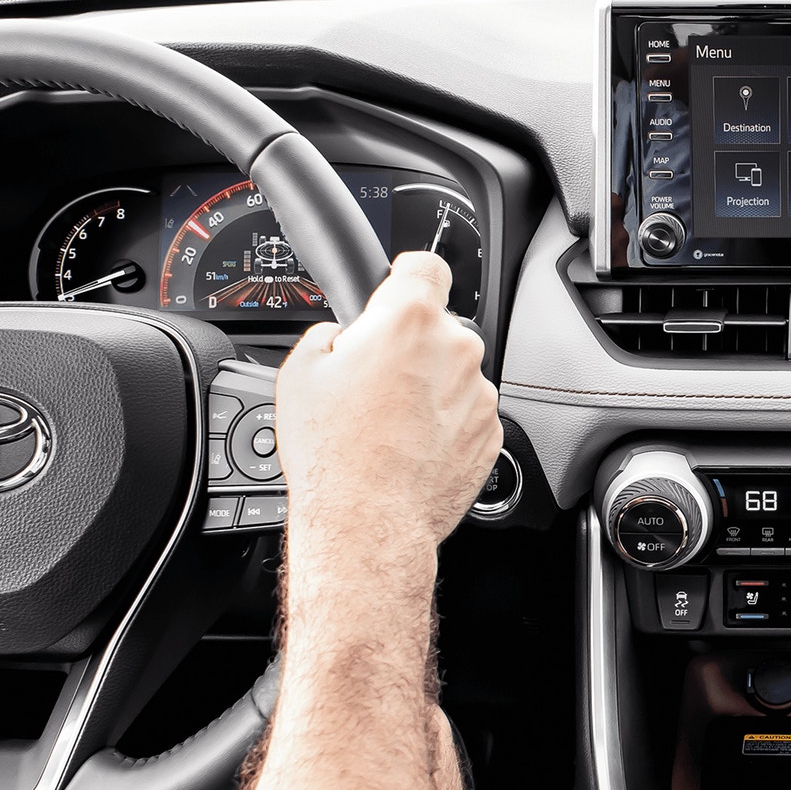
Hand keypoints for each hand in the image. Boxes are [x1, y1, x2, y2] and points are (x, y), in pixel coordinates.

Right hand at [270, 252, 498, 576]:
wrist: (367, 523)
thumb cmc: (333, 454)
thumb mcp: (300, 372)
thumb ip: (330, 333)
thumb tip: (343, 335)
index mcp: (409, 319)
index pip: (426, 266)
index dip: (407, 276)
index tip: (398, 289)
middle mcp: (454, 348)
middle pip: (436, 326)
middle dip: (409, 345)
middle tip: (373, 382)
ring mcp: (478, 392)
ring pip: (452, 372)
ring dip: (428, 387)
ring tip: (389, 425)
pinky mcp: (490, 432)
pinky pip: (465, 411)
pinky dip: (444, 423)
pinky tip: (410, 447)